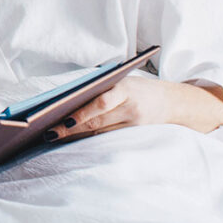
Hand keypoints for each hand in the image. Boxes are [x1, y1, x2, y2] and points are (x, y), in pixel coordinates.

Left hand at [46, 76, 222, 142]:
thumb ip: (100, 88)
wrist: (173, 102)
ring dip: (75, 137)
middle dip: (70, 128)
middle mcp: (132, 109)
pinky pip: (107, 140)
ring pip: (99, 134)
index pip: (102, 103)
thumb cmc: (138, 87)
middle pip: (96, 123)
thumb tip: (66, 99)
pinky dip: (88, 141)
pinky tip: (72, 141)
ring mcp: (134, 126)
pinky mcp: (134, 137)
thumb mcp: (122, 80)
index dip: (82, 113)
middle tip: (49, 132)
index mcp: (127, 90)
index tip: (62, 119)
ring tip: (54, 137)